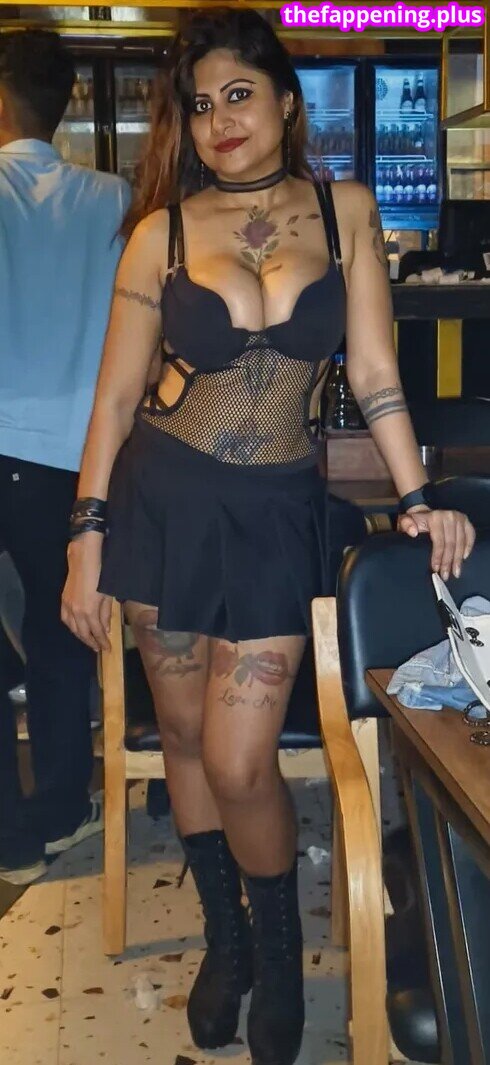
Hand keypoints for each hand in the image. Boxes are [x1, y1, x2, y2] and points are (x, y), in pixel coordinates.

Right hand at [61, 532, 111, 651]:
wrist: (84, 558)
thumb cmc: (101, 574)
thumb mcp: (107, 595)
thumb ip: (106, 614)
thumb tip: (106, 628)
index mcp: (89, 611)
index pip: (97, 632)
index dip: (102, 641)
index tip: (107, 648)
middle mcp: (76, 612)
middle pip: (83, 633)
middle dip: (91, 642)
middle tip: (99, 648)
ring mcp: (68, 606)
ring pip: (72, 628)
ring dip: (80, 636)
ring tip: (89, 640)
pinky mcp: (63, 600)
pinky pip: (65, 619)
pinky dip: (71, 626)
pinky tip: (76, 628)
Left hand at [397, 508, 475, 578]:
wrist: (424, 514)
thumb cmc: (415, 522)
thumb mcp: (405, 522)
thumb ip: (406, 525)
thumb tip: (413, 532)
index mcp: (435, 517)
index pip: (439, 541)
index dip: (438, 556)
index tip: (435, 569)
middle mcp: (449, 516)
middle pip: (451, 543)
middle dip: (448, 562)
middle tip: (445, 575)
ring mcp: (459, 517)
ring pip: (461, 542)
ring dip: (458, 559)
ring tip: (455, 572)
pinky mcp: (465, 520)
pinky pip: (470, 535)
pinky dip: (468, 547)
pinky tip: (464, 558)